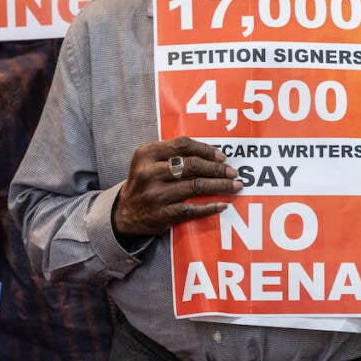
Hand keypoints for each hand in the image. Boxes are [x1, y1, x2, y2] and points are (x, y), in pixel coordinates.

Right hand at [113, 137, 242, 237]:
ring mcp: (155, 194)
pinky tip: (222, 204)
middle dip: (217, 168)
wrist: (125, 212)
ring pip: (196, 186)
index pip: (183, 145)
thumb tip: (212, 154)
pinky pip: (192, 209)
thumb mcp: (149, 161)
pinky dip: (209, 207)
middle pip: (192, 165)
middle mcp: (150, 172)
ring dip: (220, 186)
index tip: (222, 156)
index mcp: (147, 154)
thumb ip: (173, 154)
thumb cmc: (145, 181)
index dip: (206, 149)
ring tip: (235, 186)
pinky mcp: (161, 214)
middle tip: (233, 172)